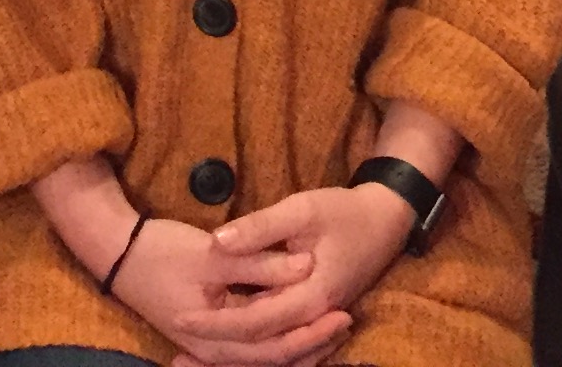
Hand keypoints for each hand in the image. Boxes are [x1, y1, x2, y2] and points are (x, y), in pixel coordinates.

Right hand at [110, 217, 341, 366]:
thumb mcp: (212, 255)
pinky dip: (276, 335)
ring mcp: (209, 342)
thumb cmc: (161, 252)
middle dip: (310, 342)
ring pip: (263, 352)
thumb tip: (306, 266)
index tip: (341, 310)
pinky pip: (251, 342)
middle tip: (346, 320)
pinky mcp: (208, 329)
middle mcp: (213, 348)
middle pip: (272, 356)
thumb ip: (259, 261)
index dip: (310, 330)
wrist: (116, 251)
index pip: (273, 344)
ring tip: (332, 324)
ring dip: (297, 341)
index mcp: (215, 336)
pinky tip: (297, 322)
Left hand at [194, 183, 414, 358]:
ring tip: (191, 361)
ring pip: (271, 353)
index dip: (216, 322)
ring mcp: (315, 322)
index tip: (179, 315)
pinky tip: (226, 350)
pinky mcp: (312, 318)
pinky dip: (253, 350)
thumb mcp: (302, 210)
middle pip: (260, 349)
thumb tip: (217, 241)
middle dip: (218, 353)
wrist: (385, 221)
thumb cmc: (343, 213)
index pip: (254, 322)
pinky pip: (280, 344)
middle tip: (176, 356)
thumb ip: (260, 228)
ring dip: (233, 359)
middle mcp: (312, 319)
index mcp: (310, 297)